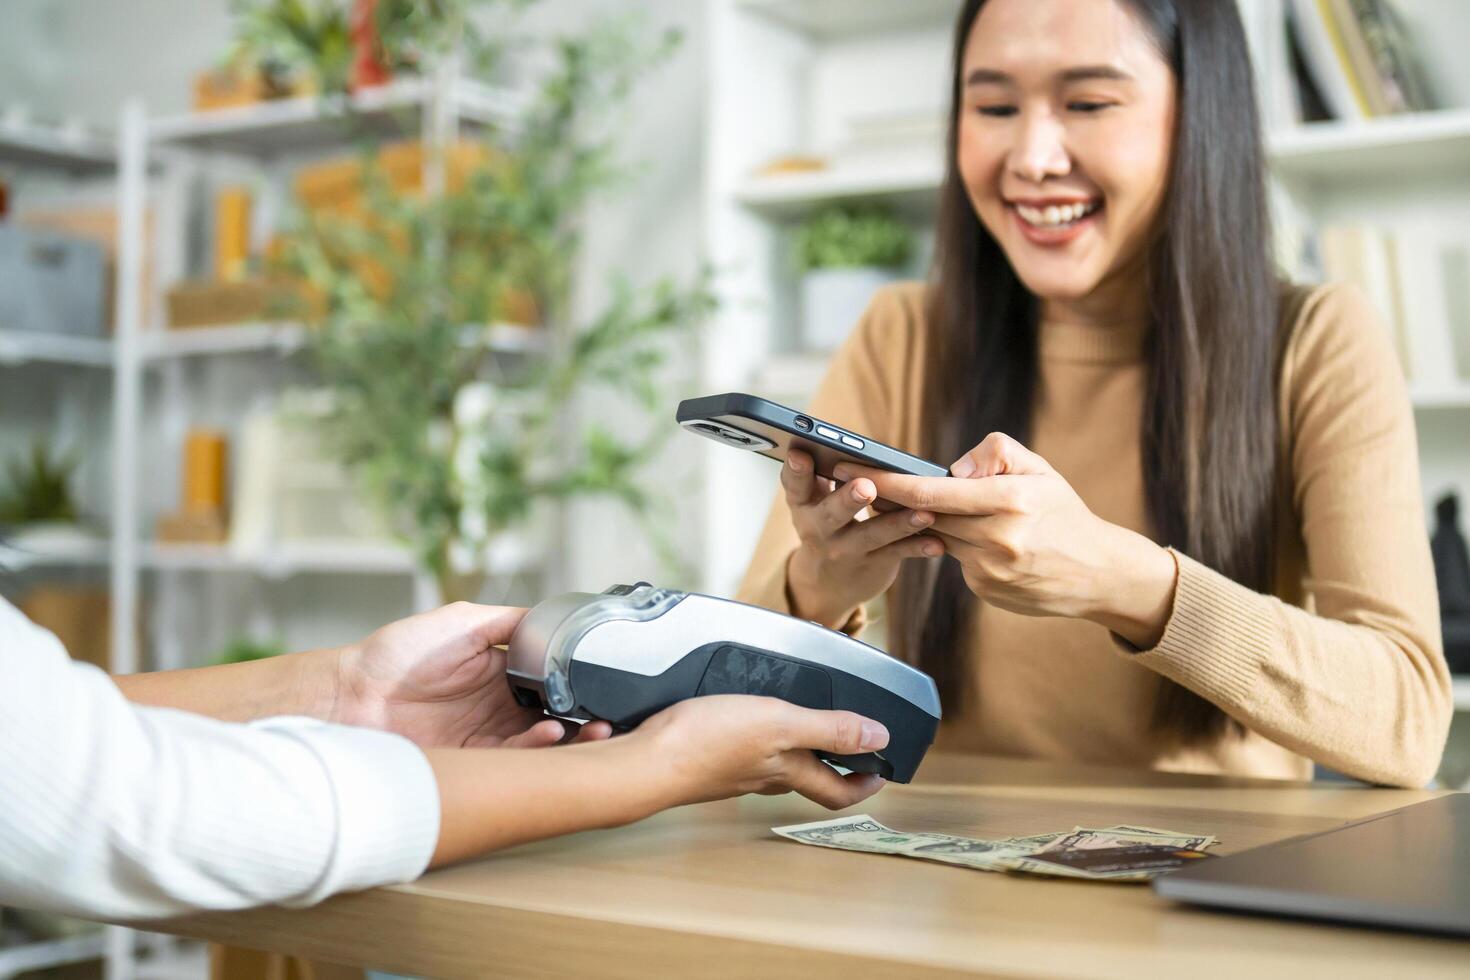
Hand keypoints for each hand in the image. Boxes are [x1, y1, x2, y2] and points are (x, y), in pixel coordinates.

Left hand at [335, 602, 612, 748]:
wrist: (350, 695)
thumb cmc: (396, 653)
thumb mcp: (460, 621)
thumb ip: (508, 622)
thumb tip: (552, 617)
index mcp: (501, 676)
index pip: (551, 686)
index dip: (579, 690)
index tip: (604, 688)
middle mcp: (497, 710)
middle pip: (554, 720)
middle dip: (585, 723)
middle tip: (610, 721)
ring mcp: (484, 739)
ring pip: (539, 746)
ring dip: (569, 741)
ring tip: (590, 730)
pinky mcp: (468, 764)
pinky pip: (511, 762)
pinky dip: (535, 752)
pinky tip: (551, 735)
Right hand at [629, 695, 888, 809]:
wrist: (646, 760)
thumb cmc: (707, 743)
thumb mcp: (779, 724)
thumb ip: (829, 729)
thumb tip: (879, 738)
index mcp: (788, 770)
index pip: (837, 790)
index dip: (864, 784)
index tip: (882, 772)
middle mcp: (764, 776)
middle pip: (809, 778)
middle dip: (833, 764)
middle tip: (852, 747)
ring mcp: (734, 770)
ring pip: (776, 766)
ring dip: (797, 750)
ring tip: (807, 725)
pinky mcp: (708, 758)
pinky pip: (745, 753)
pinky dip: (759, 739)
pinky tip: (749, 718)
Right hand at [782, 448, 944, 627]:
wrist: (827, 584)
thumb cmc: (825, 525)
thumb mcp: (811, 502)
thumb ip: (818, 475)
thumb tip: (828, 440)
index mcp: (804, 505)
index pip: (795, 485)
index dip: (796, 470)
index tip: (801, 454)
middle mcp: (820, 529)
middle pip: (833, 513)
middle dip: (849, 499)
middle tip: (866, 486)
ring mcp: (846, 550)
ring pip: (872, 535)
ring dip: (898, 524)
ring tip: (924, 513)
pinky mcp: (873, 564)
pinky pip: (897, 554)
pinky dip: (918, 548)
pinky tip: (937, 543)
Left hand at [834, 433, 1177, 647]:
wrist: (1099, 572)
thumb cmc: (1064, 513)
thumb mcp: (1039, 469)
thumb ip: (994, 454)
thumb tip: (951, 469)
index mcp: (1009, 501)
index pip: (930, 491)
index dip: (885, 481)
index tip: (849, 469)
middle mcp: (998, 539)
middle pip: (926, 515)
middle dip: (891, 500)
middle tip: (858, 482)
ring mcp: (990, 571)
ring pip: (940, 538)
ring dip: (927, 521)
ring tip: (922, 505)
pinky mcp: (986, 590)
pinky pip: (957, 561)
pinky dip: (959, 545)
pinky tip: (976, 539)